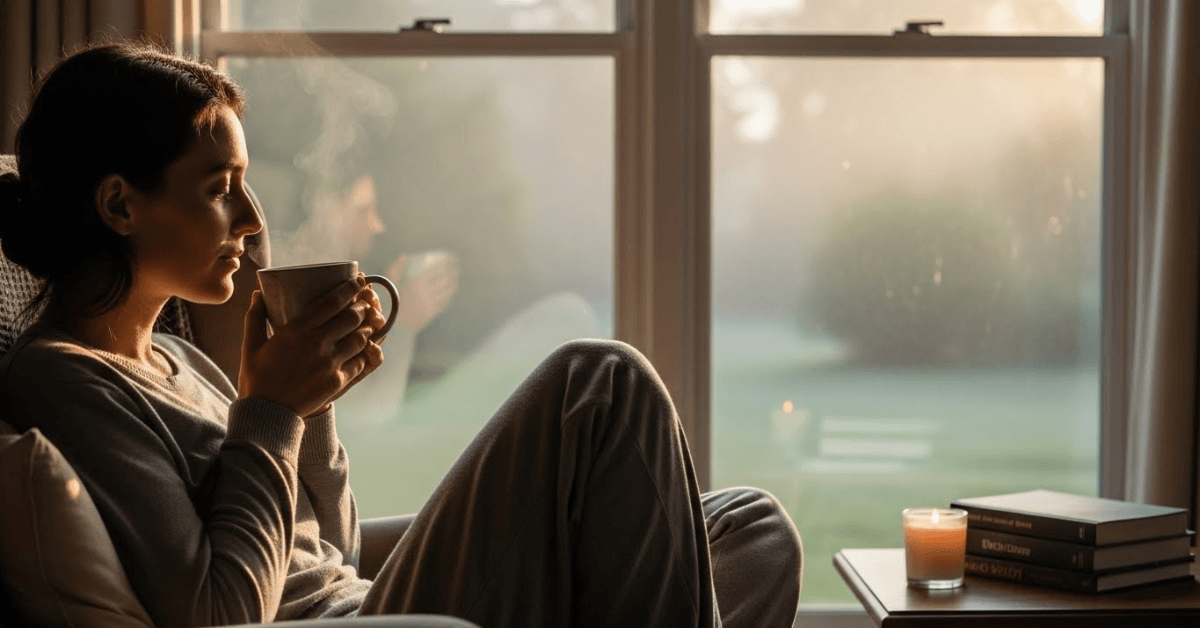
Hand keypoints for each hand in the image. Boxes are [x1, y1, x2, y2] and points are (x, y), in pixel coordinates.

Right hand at [237, 277, 384, 417]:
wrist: (267, 414)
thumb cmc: (257, 378)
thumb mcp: (250, 345)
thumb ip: (255, 317)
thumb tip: (256, 294)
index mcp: (296, 329)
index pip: (332, 301)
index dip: (350, 288)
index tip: (359, 281)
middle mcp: (316, 342)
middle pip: (352, 316)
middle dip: (362, 306)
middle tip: (364, 303)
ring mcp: (330, 362)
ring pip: (360, 337)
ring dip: (367, 328)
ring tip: (367, 324)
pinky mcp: (338, 380)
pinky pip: (360, 361)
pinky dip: (365, 352)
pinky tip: (364, 348)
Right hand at [387, 251, 459, 333]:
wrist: (391, 322)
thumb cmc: (389, 299)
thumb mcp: (389, 282)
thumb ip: (396, 267)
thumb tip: (404, 255)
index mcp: (416, 282)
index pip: (436, 269)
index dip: (445, 262)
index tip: (449, 257)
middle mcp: (425, 292)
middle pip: (444, 279)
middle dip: (453, 271)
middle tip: (455, 266)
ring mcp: (429, 303)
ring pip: (446, 292)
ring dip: (453, 283)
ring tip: (455, 278)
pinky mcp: (431, 313)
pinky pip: (443, 303)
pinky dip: (448, 296)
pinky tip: (450, 293)